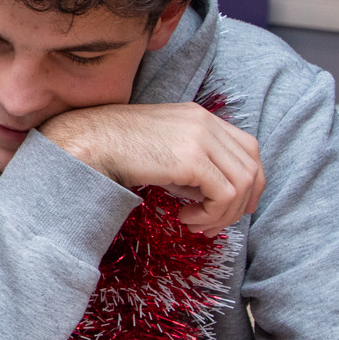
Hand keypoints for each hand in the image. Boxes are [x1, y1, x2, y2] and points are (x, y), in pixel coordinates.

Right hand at [38, 102, 264, 230]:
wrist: (86, 143)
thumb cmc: (113, 149)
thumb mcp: (161, 149)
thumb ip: (190, 164)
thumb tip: (207, 195)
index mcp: (199, 116)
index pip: (248, 148)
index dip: (251, 181)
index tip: (234, 206)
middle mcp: (206, 122)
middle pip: (252, 166)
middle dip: (242, 203)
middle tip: (214, 223)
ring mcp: (201, 138)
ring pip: (242, 184)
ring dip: (223, 214)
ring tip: (194, 223)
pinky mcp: (192, 159)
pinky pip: (225, 194)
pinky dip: (212, 214)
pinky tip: (184, 218)